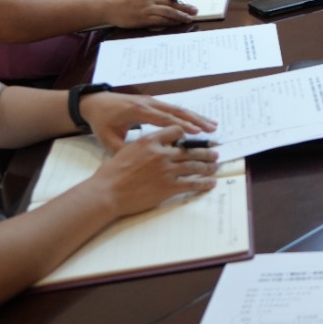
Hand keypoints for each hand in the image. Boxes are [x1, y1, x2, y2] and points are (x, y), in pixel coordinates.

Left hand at [76, 93, 215, 153]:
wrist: (94, 103)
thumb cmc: (101, 121)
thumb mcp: (107, 138)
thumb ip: (122, 149)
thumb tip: (137, 163)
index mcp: (138, 111)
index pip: (164, 119)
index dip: (181, 126)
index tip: (197, 133)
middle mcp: (148, 104)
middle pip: (177, 111)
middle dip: (196, 120)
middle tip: (212, 129)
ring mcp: (152, 102)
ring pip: (178, 108)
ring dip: (196, 117)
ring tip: (212, 125)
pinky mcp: (153, 103)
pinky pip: (173, 109)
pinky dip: (187, 115)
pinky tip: (197, 122)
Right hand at [87, 125, 218, 216]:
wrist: (107, 192)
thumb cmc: (111, 173)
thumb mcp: (126, 150)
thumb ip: (144, 146)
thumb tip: (154, 147)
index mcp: (150, 141)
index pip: (176, 131)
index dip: (186, 135)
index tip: (193, 139)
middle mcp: (161, 153)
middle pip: (190, 150)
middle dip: (205, 151)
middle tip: (214, 152)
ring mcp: (166, 170)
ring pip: (194, 165)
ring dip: (208, 166)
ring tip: (215, 166)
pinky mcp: (169, 187)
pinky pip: (192, 183)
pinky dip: (204, 183)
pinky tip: (211, 183)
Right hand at [100, 0, 196, 30]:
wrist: (107, 6)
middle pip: (172, 2)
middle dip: (185, 6)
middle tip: (195, 10)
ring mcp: (147, 8)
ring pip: (169, 12)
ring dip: (181, 16)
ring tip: (189, 18)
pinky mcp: (143, 19)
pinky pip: (161, 21)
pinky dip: (170, 22)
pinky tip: (176, 23)